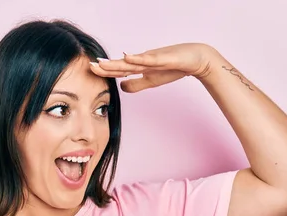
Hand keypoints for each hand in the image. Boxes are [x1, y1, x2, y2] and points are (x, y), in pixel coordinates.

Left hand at [90, 43, 216, 92]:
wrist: (195, 60)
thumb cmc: (174, 67)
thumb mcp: (152, 80)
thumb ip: (137, 84)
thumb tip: (121, 88)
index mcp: (140, 66)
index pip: (119, 70)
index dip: (105, 71)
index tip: (91, 71)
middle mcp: (143, 60)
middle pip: (121, 64)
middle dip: (105, 66)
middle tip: (90, 66)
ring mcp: (152, 58)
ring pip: (131, 61)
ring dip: (116, 62)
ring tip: (102, 62)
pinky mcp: (163, 57)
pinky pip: (148, 58)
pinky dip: (137, 58)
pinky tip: (127, 57)